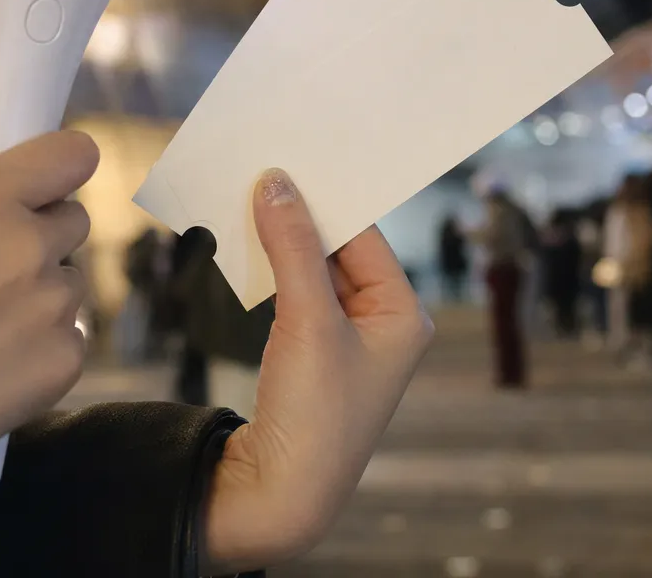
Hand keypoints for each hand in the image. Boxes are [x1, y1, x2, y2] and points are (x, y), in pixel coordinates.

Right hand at [0, 131, 96, 468]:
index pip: (71, 155)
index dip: (64, 165)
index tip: (51, 180)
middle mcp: (33, 247)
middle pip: (74, 222)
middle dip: (42, 236)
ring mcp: (56, 306)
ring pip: (69, 284)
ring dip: (40, 295)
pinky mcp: (66, 360)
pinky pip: (68, 337)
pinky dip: (41, 346)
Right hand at [202, 169, 433, 571]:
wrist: (279, 493)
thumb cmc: (315, 415)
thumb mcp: (308, 321)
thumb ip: (294, 248)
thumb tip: (276, 184)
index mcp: (405, 313)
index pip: (366, 235)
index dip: (329, 198)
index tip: (292, 158)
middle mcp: (383, 322)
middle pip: (341, 248)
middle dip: (303, 215)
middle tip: (265, 166)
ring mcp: (347, 338)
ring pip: (313, 268)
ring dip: (283, 239)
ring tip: (248, 194)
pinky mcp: (313, 352)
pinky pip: (295, 292)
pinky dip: (272, 268)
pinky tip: (247, 242)